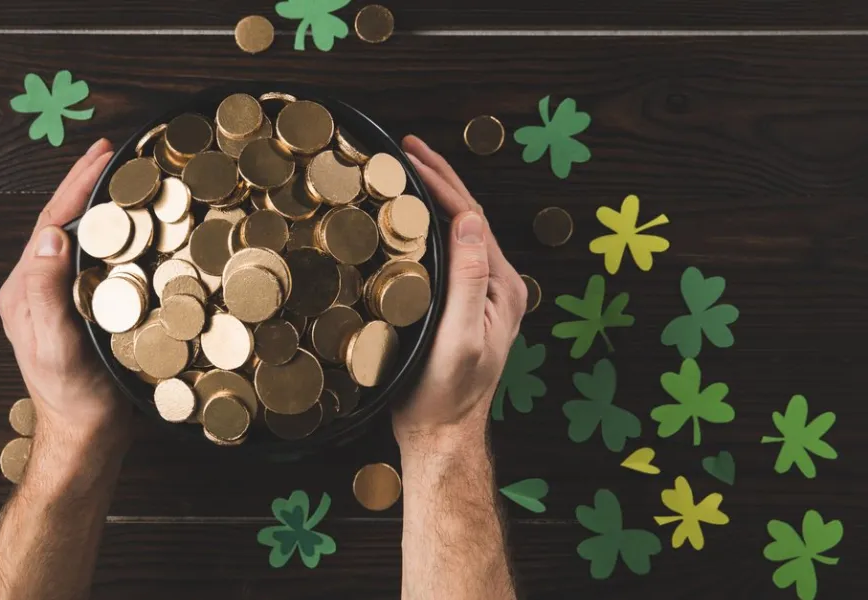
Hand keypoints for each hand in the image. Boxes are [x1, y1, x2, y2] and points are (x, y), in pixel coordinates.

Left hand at [0, 138, 130, 456]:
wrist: (86, 438)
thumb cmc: (74, 400)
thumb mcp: (56, 347)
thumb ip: (47, 294)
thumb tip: (50, 237)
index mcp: (23, 292)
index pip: (49, 224)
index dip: (75, 186)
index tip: (101, 155)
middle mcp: (37, 290)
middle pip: (60, 224)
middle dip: (85, 185)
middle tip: (115, 153)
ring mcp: (58, 301)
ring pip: (77, 240)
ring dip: (98, 206)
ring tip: (124, 179)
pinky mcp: (80, 312)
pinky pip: (93, 262)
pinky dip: (110, 235)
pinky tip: (131, 228)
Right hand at [392, 135, 526, 447]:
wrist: (440, 434)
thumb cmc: (448, 394)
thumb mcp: (461, 337)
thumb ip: (468, 279)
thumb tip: (468, 219)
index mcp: (501, 288)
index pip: (472, 218)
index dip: (443, 182)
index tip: (412, 154)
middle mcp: (493, 287)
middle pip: (467, 218)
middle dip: (438, 179)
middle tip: (406, 148)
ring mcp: (476, 297)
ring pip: (455, 233)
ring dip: (431, 199)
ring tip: (405, 172)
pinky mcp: (456, 308)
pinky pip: (442, 255)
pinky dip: (424, 228)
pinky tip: (404, 221)